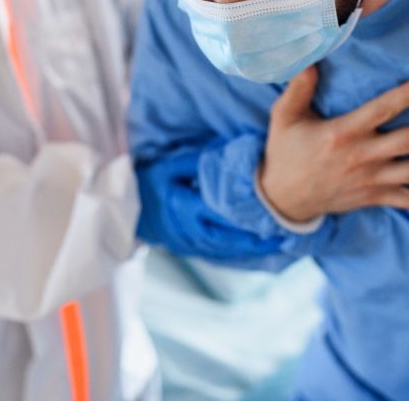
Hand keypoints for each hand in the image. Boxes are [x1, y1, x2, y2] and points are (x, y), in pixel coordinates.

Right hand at [137, 150, 282, 259]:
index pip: (220, 212)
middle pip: (227, 238)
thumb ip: (196, 163)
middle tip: (284, 237)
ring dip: (251, 249)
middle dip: (255, 240)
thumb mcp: (170, 166)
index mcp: (183, 207)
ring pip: (224, 249)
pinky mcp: (188, 248)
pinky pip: (216, 253)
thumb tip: (226, 154)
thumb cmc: (150, 181)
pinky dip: (237, 253)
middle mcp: (187, 230)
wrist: (123, 208)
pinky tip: (257, 251)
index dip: (246, 215)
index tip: (272, 213)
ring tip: (278, 246)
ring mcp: (187, 243)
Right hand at [259, 66, 408, 222]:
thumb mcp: (285, 117)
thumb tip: (312, 60)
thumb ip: (299, 88)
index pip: (382, 111)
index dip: (407, 96)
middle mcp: (364, 158)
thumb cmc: (285, 151)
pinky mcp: (376, 198)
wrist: (283, 198)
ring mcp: (373, 181)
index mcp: (344, 134)